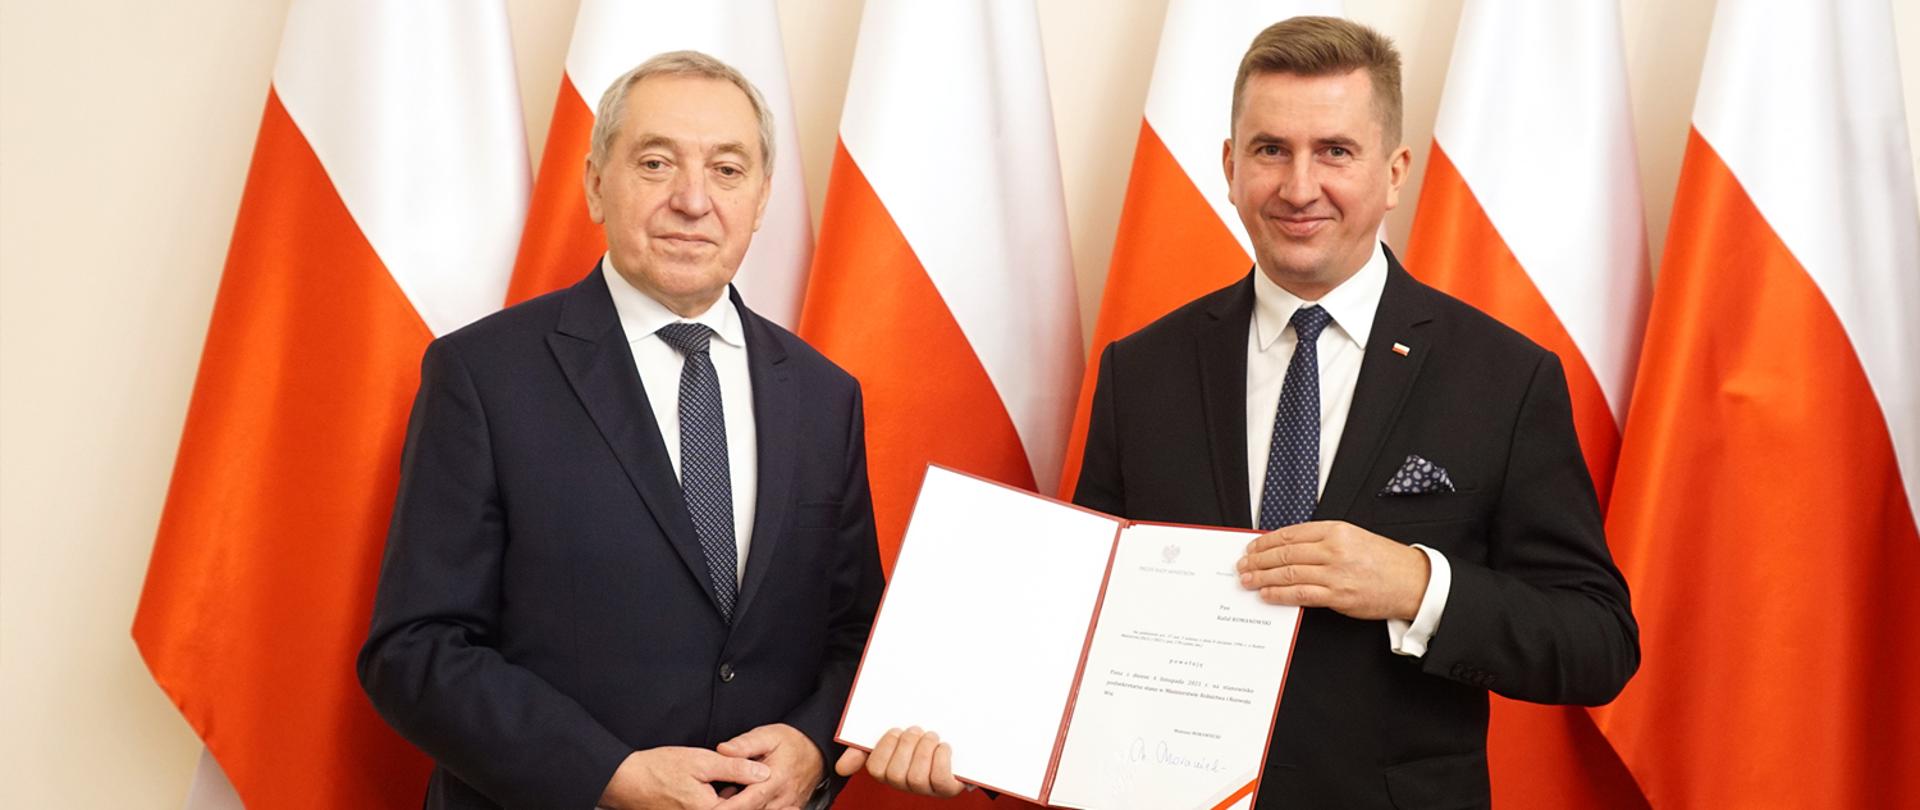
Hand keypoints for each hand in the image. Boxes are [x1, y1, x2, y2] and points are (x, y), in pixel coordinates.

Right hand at [598, 746, 768, 809]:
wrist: (624, 781)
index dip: (764, 796)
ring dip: (737, 800)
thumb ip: (734, 767)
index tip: (781, 788)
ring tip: (750, 788)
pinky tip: (724, 791)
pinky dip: (722, 804)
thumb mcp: (700, 761)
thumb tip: (763, 772)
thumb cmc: (656, 770)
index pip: (748, 806)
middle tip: (774, 792)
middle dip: (752, 800)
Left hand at [713, 723, 823, 809]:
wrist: (817, 749)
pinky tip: (744, 805)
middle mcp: (782, 798)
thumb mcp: (767, 735)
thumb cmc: (792, 742)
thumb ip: (744, 744)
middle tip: (713, 805)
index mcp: (775, 779)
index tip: (712, 808)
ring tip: (726, 803)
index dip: (728, 808)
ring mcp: (787, 807)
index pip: (748, 801)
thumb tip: (722, 749)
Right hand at [835, 726, 967, 798]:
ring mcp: (927, 789)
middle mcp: (905, 785)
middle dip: (907, 746)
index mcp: (888, 771)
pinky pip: (940, 779)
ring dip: (925, 749)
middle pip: (895, 774)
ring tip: (932, 736)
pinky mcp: (948, 789)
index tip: (896, 730)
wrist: (954, 742)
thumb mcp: (889, 738)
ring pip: (917, 777)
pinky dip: (941, 758)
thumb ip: (862, 749)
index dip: (886, 747)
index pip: (876, 769)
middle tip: (917, 730)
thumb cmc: (916, 740)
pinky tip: (944, 747)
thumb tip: (841, 768)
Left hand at [1236, 520, 1429, 619]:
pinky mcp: (1339, 595)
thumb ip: (1323, 541)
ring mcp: (1336, 573)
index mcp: (1336, 531)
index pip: (1291, 534)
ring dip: (1263, 577)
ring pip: (1288, 573)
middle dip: (1258, 560)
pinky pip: (1301, 594)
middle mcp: (1334, 549)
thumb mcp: (1354, 538)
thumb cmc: (1386, 561)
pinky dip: (1280, 594)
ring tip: (1248, 580)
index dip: (1266, 542)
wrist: (1413, 582)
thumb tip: (1288, 549)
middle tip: (1243, 565)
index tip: (1251, 547)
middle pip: (1285, 553)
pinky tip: (1267, 594)